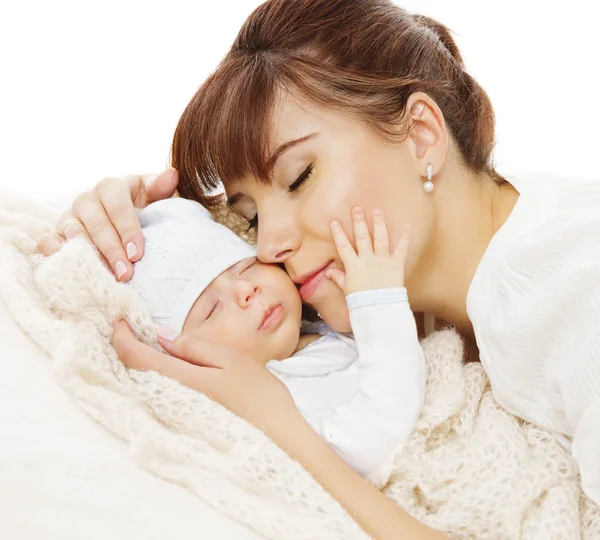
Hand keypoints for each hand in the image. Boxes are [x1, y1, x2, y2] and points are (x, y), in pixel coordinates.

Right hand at [36, 169, 178, 280]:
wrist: (128, 220)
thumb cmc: (145, 208)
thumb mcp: (155, 197)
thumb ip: (161, 188)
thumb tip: (172, 175)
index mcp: (112, 187)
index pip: (118, 206)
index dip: (127, 229)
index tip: (137, 254)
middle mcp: (87, 199)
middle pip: (96, 223)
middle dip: (111, 250)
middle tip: (126, 273)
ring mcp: (70, 216)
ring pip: (74, 234)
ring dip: (90, 257)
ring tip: (107, 277)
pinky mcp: (58, 233)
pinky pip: (48, 241)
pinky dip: (55, 253)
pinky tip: (71, 268)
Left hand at [112, 321, 299, 438]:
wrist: (278, 437)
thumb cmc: (259, 395)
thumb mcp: (229, 360)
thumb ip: (194, 347)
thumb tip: (160, 336)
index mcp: (180, 379)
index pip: (135, 357)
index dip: (122, 337)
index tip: (121, 321)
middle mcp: (170, 400)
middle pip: (134, 373)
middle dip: (126, 349)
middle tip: (129, 328)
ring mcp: (176, 414)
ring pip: (144, 386)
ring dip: (138, 364)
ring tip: (144, 344)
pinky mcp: (184, 421)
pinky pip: (157, 396)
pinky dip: (153, 378)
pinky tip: (164, 370)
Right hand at [326, 206, 409, 294]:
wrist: (379, 309)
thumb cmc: (361, 301)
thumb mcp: (347, 289)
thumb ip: (339, 278)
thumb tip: (328, 272)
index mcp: (353, 265)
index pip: (343, 246)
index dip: (338, 233)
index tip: (334, 221)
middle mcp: (367, 260)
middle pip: (362, 237)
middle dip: (359, 222)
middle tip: (357, 208)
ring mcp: (382, 261)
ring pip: (380, 239)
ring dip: (379, 224)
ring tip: (377, 211)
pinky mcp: (396, 265)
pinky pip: (401, 250)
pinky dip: (405, 238)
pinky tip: (407, 227)